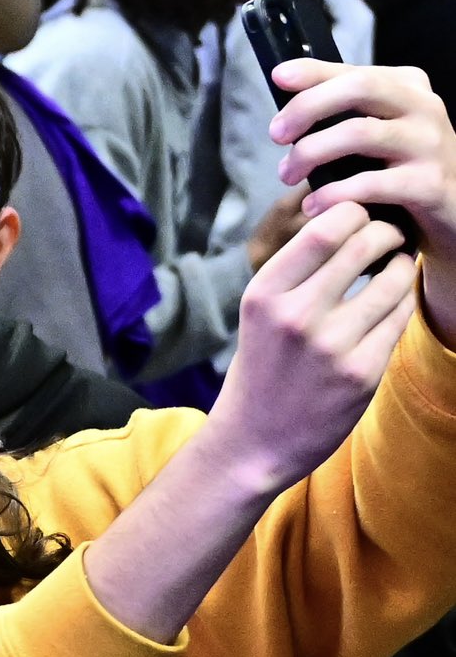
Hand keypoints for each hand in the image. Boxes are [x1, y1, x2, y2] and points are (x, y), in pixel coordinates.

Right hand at [206, 201, 415, 496]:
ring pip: (393, 279)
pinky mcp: (361, 373)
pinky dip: (402, 302)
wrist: (254, 442)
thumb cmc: (262, 369)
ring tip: (395, 269)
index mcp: (264, 294)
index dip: (353, 214)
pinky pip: (400, 317)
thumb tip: (349, 219)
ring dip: (402, 266)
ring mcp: (331, 346)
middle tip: (389, 238)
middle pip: (365, 242)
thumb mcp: (260, 312)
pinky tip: (391, 304)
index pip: (325, 227)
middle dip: (386, 232)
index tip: (358, 221)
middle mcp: (295, 316)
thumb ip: (297, 271)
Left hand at [270, 54, 455, 338]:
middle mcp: (425, 107)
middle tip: (275, 134)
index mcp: (408, 87)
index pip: (354, 70)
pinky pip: (372, 184)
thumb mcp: (373, 132)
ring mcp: (431, 144)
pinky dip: (334, 193)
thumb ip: (338, 109)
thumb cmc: (399, 169)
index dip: (312, 72)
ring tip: (287, 175)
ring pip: (361, 133)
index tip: (278, 78)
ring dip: (312, 153)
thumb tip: (284, 83)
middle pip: (360, 89)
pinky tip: (313, 206)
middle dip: (308, 107)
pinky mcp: (430, 184)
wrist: (449, 213)